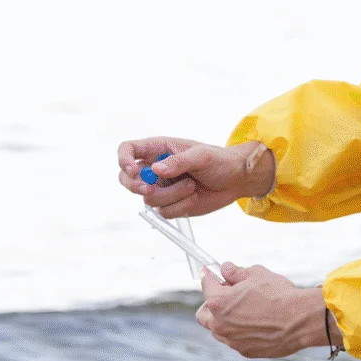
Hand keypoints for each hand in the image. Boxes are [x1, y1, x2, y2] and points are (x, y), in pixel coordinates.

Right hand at [117, 138, 273, 217]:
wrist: (236, 180)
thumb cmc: (220, 161)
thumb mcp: (202, 156)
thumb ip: (179, 162)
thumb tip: (156, 169)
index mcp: (159, 149)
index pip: (128, 150)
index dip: (124, 160)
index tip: (134, 170)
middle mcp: (156, 168)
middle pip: (127, 179)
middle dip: (136, 186)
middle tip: (151, 188)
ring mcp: (162, 188)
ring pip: (148, 199)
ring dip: (171, 196)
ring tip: (191, 186)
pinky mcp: (171, 204)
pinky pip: (163, 212)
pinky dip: (179, 207)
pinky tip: (194, 198)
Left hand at [195, 265, 329, 358]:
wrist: (301, 320)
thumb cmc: (279, 295)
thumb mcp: (257, 275)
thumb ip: (236, 272)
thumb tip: (226, 269)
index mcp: (218, 302)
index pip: (206, 285)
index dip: (209, 276)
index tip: (209, 272)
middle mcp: (220, 324)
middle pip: (203, 315)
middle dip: (210, 304)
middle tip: (226, 295)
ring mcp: (232, 340)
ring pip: (219, 330)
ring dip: (225, 320)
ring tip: (245, 311)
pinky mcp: (245, 351)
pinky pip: (236, 340)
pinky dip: (240, 332)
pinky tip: (257, 324)